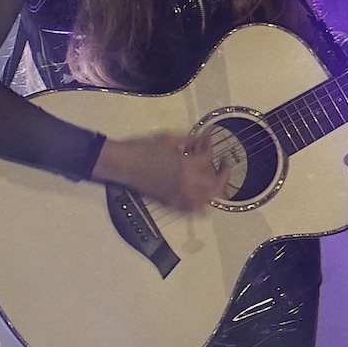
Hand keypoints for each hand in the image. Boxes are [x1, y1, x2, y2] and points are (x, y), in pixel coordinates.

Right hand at [92, 130, 224, 212]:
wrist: (123, 164)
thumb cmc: (142, 148)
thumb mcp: (168, 139)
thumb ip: (189, 139)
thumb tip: (202, 138)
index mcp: (187, 166)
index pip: (207, 157)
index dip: (209, 146)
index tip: (208, 138)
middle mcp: (188, 184)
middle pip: (215, 183)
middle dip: (223, 172)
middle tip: (224, 163)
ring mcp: (180, 196)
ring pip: (207, 199)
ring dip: (215, 189)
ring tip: (216, 179)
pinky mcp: (172, 202)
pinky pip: (193, 208)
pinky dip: (202, 204)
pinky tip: (203, 197)